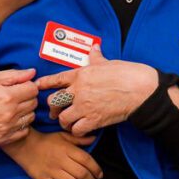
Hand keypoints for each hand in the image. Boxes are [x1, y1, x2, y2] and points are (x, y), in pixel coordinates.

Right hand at [0, 69, 38, 144]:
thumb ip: (13, 75)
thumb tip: (32, 72)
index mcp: (6, 96)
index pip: (33, 89)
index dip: (27, 85)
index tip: (19, 86)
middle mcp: (9, 114)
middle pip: (33, 103)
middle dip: (27, 97)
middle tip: (14, 95)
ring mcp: (6, 128)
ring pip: (31, 117)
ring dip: (25, 110)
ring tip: (11, 107)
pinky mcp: (2, 139)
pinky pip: (24, 131)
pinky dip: (20, 124)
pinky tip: (10, 119)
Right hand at [4, 129, 102, 178]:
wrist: (25, 145)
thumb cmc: (47, 141)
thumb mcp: (63, 135)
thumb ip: (79, 139)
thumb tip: (94, 139)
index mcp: (67, 149)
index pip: (87, 160)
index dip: (96, 169)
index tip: (99, 175)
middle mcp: (61, 160)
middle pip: (82, 174)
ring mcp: (52, 171)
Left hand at [35, 46, 158, 135]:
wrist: (141, 89)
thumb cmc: (127, 73)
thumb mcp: (108, 62)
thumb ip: (96, 57)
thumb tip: (94, 47)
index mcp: (81, 74)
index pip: (55, 80)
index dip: (44, 84)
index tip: (37, 87)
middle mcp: (79, 90)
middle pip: (54, 101)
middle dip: (53, 108)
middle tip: (56, 111)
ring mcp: (85, 106)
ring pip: (63, 118)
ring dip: (65, 122)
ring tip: (68, 122)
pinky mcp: (94, 120)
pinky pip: (76, 130)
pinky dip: (77, 131)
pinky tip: (81, 129)